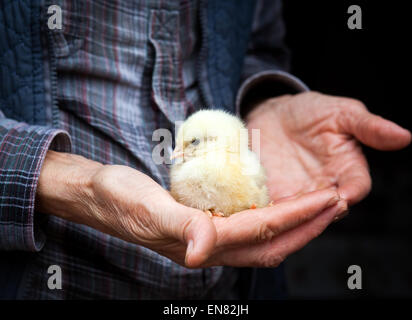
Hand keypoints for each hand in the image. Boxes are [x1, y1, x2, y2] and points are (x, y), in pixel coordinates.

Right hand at [36, 151, 344, 267]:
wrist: (98, 196)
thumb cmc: (118, 198)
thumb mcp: (145, 207)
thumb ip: (178, 226)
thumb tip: (201, 252)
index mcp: (200, 242)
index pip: (261, 231)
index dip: (297, 216)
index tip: (327, 199)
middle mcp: (208, 246)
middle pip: (271, 243)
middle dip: (308, 225)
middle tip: (337, 202)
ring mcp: (207, 237)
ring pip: (263, 238)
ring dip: (295, 222)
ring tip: (320, 204)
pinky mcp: (202, 225)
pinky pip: (247, 227)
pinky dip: (273, 217)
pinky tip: (282, 205)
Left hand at [246, 91, 410, 204]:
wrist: (273, 115)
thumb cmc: (310, 112)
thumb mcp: (340, 112)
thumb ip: (368, 126)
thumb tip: (404, 136)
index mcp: (347, 169)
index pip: (356, 188)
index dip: (351, 193)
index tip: (341, 196)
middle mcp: (324, 187)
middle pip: (327, 209)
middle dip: (317, 212)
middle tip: (304, 209)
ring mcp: (298, 194)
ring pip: (298, 215)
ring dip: (290, 217)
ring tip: (278, 214)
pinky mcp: (273, 195)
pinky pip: (272, 209)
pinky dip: (266, 212)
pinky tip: (257, 211)